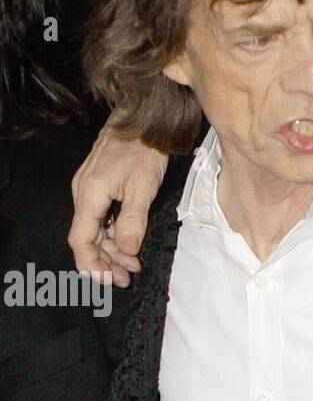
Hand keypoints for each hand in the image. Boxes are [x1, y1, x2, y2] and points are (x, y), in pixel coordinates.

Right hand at [68, 122, 168, 286]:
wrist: (141, 121)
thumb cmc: (142, 150)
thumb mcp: (142, 187)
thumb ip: (133, 221)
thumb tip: (127, 250)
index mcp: (90, 195)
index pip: (81, 239)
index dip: (92, 263)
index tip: (107, 280)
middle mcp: (84, 194)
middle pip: (88, 239)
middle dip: (105, 262)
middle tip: (125, 279)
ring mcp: (90, 191)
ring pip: (96, 231)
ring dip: (112, 252)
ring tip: (132, 267)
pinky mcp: (100, 189)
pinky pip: (102, 219)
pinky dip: (114, 236)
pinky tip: (130, 247)